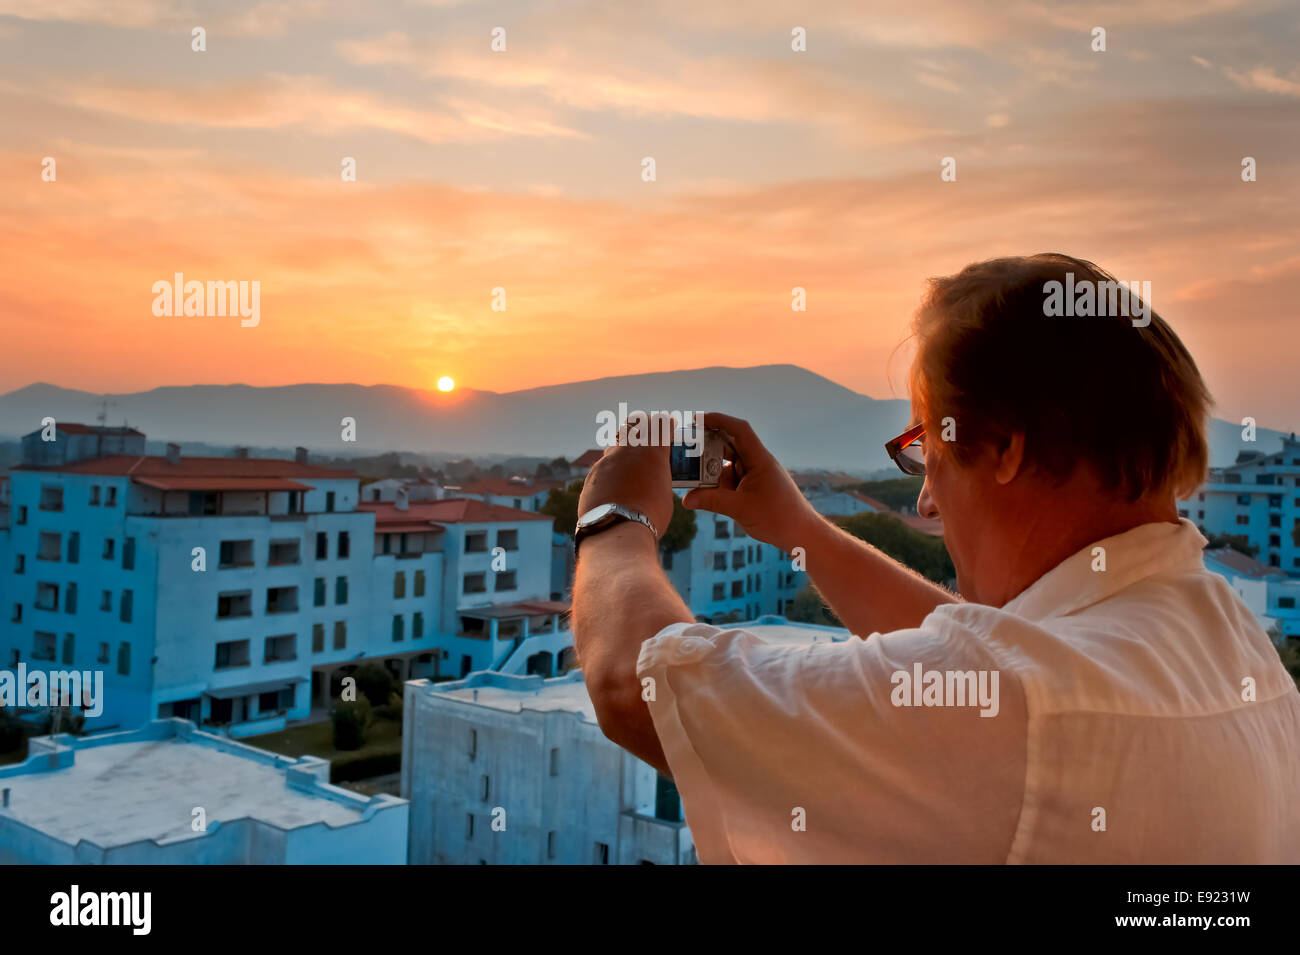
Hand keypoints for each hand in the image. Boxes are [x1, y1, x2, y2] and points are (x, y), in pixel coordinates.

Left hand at [577, 412, 674, 538]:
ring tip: (627, 470)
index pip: (661, 423)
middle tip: (643, 436)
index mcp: (653, 451)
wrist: (617, 529)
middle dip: (639, 426)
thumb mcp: (664, 493)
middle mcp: (628, 449)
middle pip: (633, 424)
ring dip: (621, 454)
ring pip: (614, 447)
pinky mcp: (593, 474)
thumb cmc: (649, 515)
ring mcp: (607, 460)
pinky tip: (612, 489)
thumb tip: (652, 479)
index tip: (668, 426)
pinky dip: (609, 474)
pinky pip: (603, 468)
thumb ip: (657, 478)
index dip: (666, 424)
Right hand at [683, 412, 821, 551]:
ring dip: (711, 470)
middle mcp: (757, 463)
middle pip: (729, 445)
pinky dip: (717, 484)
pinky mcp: (753, 488)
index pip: (739, 430)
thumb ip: (712, 501)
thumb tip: (686, 500)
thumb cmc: (778, 517)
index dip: (718, 420)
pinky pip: (731, 479)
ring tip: (691, 477)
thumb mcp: (740, 508)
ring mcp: (755, 475)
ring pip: (728, 464)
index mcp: (759, 459)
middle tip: (685, 450)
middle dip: (707, 446)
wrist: (800, 534)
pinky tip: (704, 494)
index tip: (697, 420)